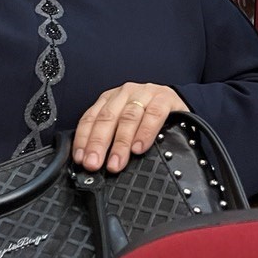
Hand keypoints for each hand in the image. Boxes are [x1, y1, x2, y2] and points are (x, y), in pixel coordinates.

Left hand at [73, 83, 189, 173]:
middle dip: (99, 143)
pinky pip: (153, 115)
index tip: (82, 159)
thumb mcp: (124, 123)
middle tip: (94, 164)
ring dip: (120, 143)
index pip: (91, 117)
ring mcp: (145, 93)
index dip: (84, 139)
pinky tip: (139, 148)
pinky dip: (145, 132)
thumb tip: (94, 161)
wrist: (175, 103)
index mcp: (110, 99)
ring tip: (116, 162)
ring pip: (128, 117)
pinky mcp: (164, 98)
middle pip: (107, 118)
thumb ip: (110, 136)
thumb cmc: (146, 116)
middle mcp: (125, 93)